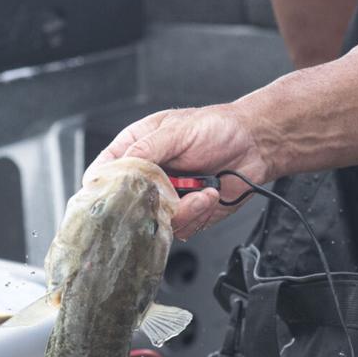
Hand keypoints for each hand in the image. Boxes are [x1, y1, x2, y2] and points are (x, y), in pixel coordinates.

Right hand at [86, 104, 274, 239]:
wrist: (254, 145)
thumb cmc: (218, 128)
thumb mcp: (178, 129)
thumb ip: (147, 148)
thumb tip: (122, 167)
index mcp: (136, 148)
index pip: (103, 173)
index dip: (103, 187)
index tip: (115, 194)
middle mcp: (148, 176)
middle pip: (126, 205)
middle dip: (149, 204)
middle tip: (170, 193)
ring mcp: (166, 197)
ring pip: (154, 221)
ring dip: (182, 210)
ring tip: (202, 191)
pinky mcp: (186, 214)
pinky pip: (180, 228)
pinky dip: (197, 215)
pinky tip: (209, 196)